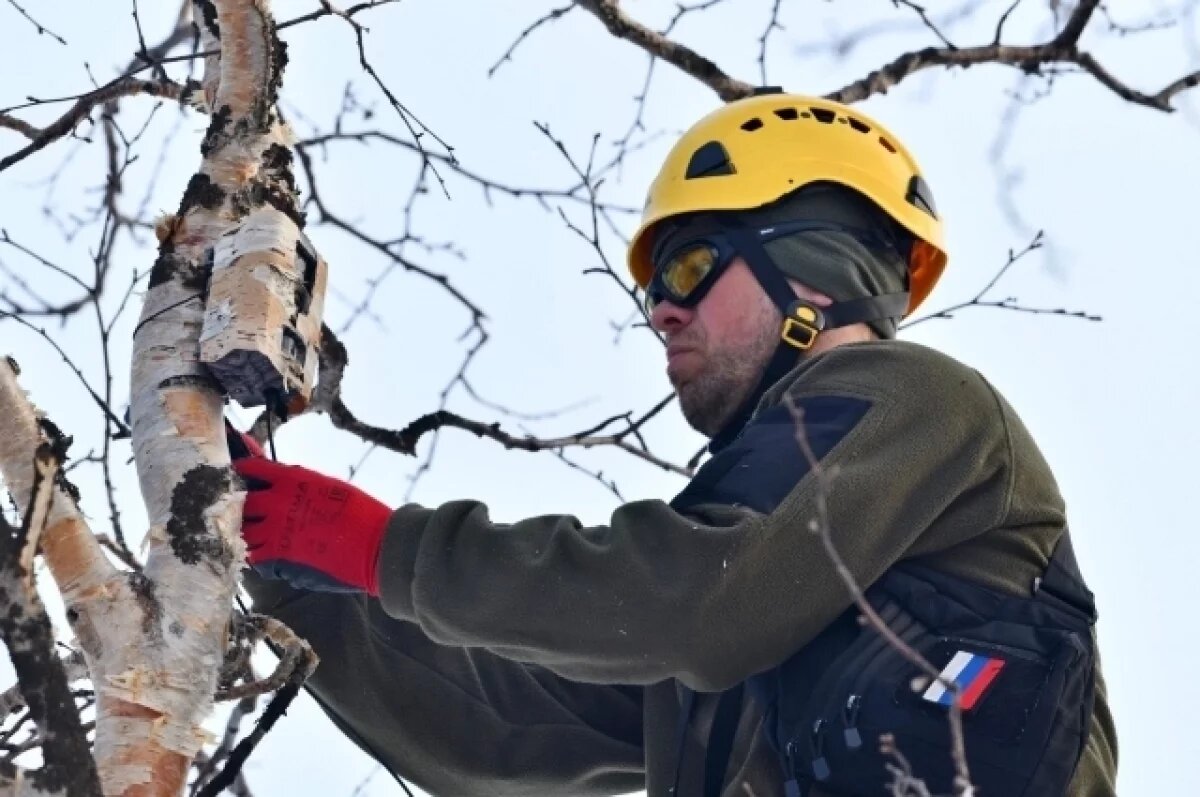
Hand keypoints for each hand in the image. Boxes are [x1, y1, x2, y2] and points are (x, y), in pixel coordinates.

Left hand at [233, 454, 390, 594]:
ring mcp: (276, 530)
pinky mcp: (280, 557)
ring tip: (257, 534)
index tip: (237, 473)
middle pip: (240, 501)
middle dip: (240, 504)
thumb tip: (282, 485)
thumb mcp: (328, 486)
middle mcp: (278, 502)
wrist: (376, 545)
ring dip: (246, 531)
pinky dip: (257, 556)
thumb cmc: (362, 513)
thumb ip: (300, 484)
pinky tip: (267, 555)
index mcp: (292, 479)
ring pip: (243, 530)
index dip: (241, 471)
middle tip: (245, 510)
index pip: (252, 468)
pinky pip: (255, 557)